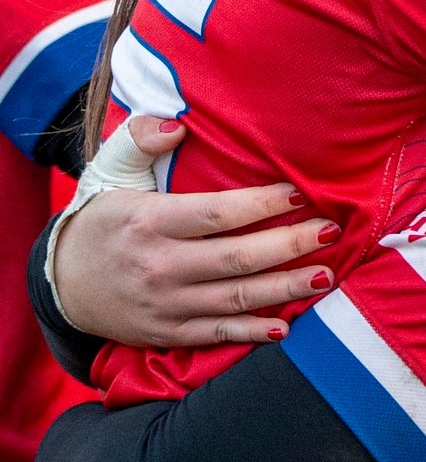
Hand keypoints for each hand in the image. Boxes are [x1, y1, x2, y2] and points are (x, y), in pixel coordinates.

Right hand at [52, 116, 336, 346]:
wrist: (60, 283)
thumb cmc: (100, 218)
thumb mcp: (110, 169)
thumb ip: (142, 138)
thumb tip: (177, 126)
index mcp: (150, 221)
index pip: (217, 213)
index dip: (262, 204)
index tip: (299, 193)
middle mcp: (160, 266)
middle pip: (237, 258)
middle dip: (290, 245)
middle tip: (330, 231)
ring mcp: (165, 305)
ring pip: (236, 299)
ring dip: (285, 289)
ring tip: (326, 275)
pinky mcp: (167, 334)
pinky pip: (216, 335)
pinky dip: (251, 333)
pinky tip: (285, 326)